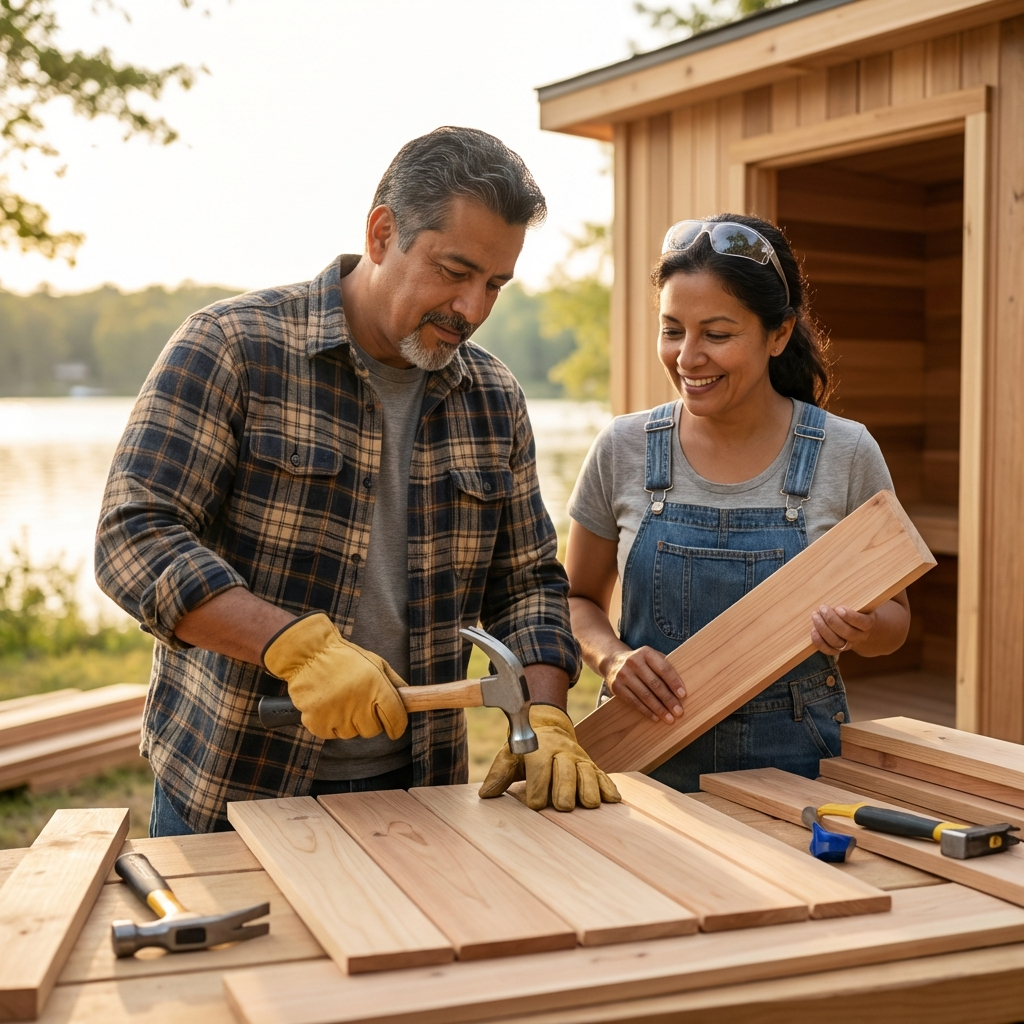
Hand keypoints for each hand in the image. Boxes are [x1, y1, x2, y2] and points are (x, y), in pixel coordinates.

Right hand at [262, 612, 407, 739]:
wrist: (308, 654)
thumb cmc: (345, 658)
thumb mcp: (376, 662)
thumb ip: (394, 682)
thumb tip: (409, 699)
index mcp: (377, 687)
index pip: (396, 719)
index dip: (397, 726)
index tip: (394, 728)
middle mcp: (359, 704)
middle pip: (373, 730)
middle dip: (370, 721)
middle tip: (360, 705)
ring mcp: (337, 715)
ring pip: (351, 733)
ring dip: (349, 723)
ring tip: (340, 701)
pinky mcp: (317, 723)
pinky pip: (331, 735)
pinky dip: (329, 725)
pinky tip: (327, 707)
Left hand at [478, 705, 620, 811]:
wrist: (548, 727)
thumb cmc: (526, 749)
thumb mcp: (510, 755)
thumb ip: (499, 774)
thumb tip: (486, 795)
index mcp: (539, 749)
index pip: (539, 767)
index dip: (537, 786)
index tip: (535, 804)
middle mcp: (562, 752)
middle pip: (565, 771)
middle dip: (564, 788)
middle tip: (563, 807)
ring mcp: (578, 759)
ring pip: (586, 772)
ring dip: (588, 788)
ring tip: (588, 805)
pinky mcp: (591, 766)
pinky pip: (602, 775)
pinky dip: (607, 787)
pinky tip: (611, 800)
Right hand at [604, 646, 685, 722]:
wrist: (611, 661)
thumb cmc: (640, 662)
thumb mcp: (651, 658)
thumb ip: (664, 667)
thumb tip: (682, 687)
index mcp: (646, 653)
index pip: (663, 668)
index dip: (674, 682)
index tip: (683, 695)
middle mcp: (633, 662)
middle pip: (655, 684)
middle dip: (668, 699)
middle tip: (679, 711)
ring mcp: (623, 674)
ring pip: (645, 695)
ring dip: (659, 709)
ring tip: (669, 718)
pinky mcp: (616, 687)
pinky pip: (634, 701)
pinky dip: (646, 711)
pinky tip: (655, 717)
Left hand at [811, 604, 875, 656]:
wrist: (858, 628)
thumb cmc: (856, 610)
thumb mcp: (859, 604)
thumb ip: (853, 599)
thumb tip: (839, 587)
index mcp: (867, 624)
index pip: (862, 623)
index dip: (851, 617)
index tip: (839, 608)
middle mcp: (859, 636)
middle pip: (847, 633)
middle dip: (832, 620)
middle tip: (822, 608)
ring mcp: (848, 645)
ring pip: (836, 642)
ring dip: (823, 629)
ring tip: (815, 616)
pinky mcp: (837, 650)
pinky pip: (828, 650)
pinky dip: (819, 641)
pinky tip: (813, 630)